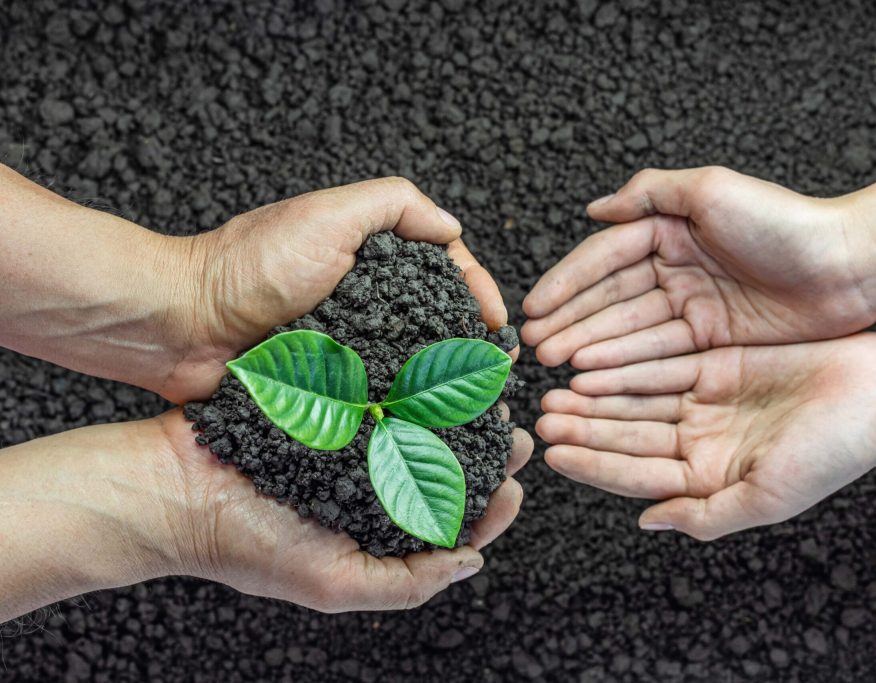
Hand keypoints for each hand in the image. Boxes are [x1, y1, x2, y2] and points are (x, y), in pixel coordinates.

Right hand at [0, 410, 531, 620]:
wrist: (173, 485)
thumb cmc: (246, 544)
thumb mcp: (332, 582)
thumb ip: (404, 582)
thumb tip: (473, 563)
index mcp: (377, 532)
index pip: (451, 524)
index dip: (491, 507)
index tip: (514, 487)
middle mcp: (370, 484)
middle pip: (445, 466)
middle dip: (486, 452)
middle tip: (515, 431)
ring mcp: (351, 440)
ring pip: (422, 423)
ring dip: (459, 411)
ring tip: (490, 396)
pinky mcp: (331, 402)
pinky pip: (381, 390)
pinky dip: (412, 382)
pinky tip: (438, 370)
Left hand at [161, 176, 515, 402]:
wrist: (182, 326)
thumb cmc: (250, 266)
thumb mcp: (329, 215)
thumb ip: (395, 205)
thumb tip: (454, 229)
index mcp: (371, 256)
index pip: (444, 268)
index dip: (478, 291)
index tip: (498, 321)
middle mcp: (365, 299)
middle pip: (436, 318)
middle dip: (472, 342)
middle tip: (498, 370)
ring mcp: (348, 344)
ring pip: (412, 362)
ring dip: (446, 382)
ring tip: (476, 405)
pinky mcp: (328, 386)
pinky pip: (376, 396)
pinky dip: (405, 408)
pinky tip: (430, 424)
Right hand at [521, 167, 875, 368]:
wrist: (850, 267)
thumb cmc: (784, 222)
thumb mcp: (711, 190)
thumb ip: (649, 193)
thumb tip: (594, 208)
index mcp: (669, 230)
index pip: (604, 259)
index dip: (566, 284)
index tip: (534, 307)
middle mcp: (675, 268)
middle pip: (610, 300)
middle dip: (571, 323)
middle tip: (535, 347)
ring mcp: (692, 307)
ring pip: (629, 331)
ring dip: (590, 348)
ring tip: (555, 366)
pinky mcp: (711, 341)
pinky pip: (659, 355)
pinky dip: (625, 367)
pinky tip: (595, 377)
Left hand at [535, 333, 875, 539]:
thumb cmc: (833, 453)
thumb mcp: (768, 496)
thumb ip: (705, 514)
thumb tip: (647, 522)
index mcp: (708, 478)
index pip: (636, 473)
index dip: (595, 463)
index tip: (556, 453)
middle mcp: (700, 441)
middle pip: (628, 433)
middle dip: (585, 426)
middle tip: (543, 415)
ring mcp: (706, 401)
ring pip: (637, 397)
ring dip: (597, 394)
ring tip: (557, 387)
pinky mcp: (716, 363)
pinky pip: (662, 363)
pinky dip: (629, 363)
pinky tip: (595, 360)